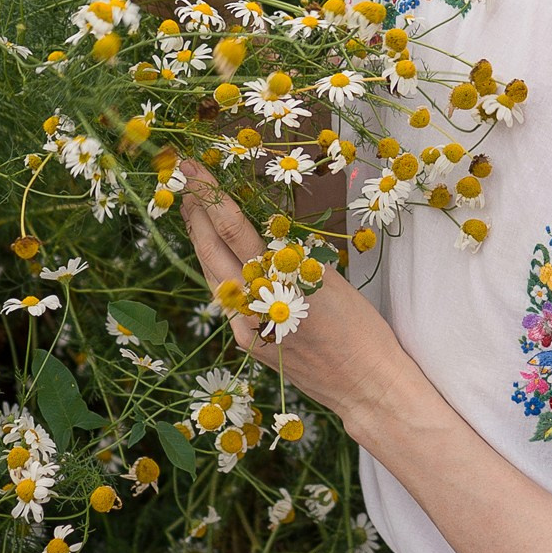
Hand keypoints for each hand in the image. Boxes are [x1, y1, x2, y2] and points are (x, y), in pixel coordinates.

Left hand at [176, 160, 418, 425]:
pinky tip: (219, 260)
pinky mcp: (247, 344)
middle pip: (210, 252)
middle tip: (186, 183)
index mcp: (279, 280)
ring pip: (212, 277)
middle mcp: (254, 305)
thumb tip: (268, 232)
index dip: (209, 196)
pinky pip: (227, 301)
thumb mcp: (329, 278)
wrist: (365, 384)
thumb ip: (292, 256)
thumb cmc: (361, 327)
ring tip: (196, 214)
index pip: (232, 229)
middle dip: (195, 215)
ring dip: (202, 243)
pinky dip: (220, 275)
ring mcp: (246, 328)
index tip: (193, 169)